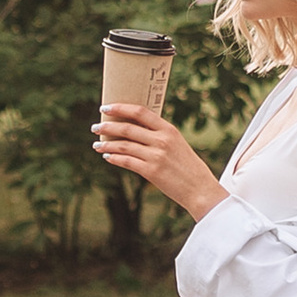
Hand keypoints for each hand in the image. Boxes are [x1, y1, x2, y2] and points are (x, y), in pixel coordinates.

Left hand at [92, 100, 226, 219]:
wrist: (200, 190)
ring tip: (96, 145)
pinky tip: (107, 157)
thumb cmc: (189, 168)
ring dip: (106, 144)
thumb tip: (135, 132)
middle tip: (95, 127)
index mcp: (169, 130)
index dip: (120, 108)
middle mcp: (162, 140)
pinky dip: (114, 158)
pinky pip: (126, 162)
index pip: (140, 112)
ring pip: (124, 145)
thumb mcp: (178, 145)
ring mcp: (156, 156)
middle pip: (128, 128)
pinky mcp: (151, 172)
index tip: (106, 107)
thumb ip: (160, 137)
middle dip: (107, 126)